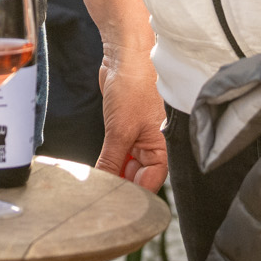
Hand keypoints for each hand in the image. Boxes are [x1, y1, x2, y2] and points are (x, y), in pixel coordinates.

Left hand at [95, 55, 168, 190]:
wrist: (126, 54)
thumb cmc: (135, 86)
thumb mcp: (120, 131)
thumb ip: (111, 162)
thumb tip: (103, 185)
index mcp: (164, 149)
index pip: (149, 184)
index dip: (132, 195)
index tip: (113, 205)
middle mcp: (154, 146)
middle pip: (137, 177)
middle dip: (120, 184)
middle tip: (100, 195)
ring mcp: (138, 137)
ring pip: (125, 165)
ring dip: (111, 172)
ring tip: (96, 183)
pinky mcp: (124, 128)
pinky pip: (116, 151)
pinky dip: (107, 159)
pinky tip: (96, 167)